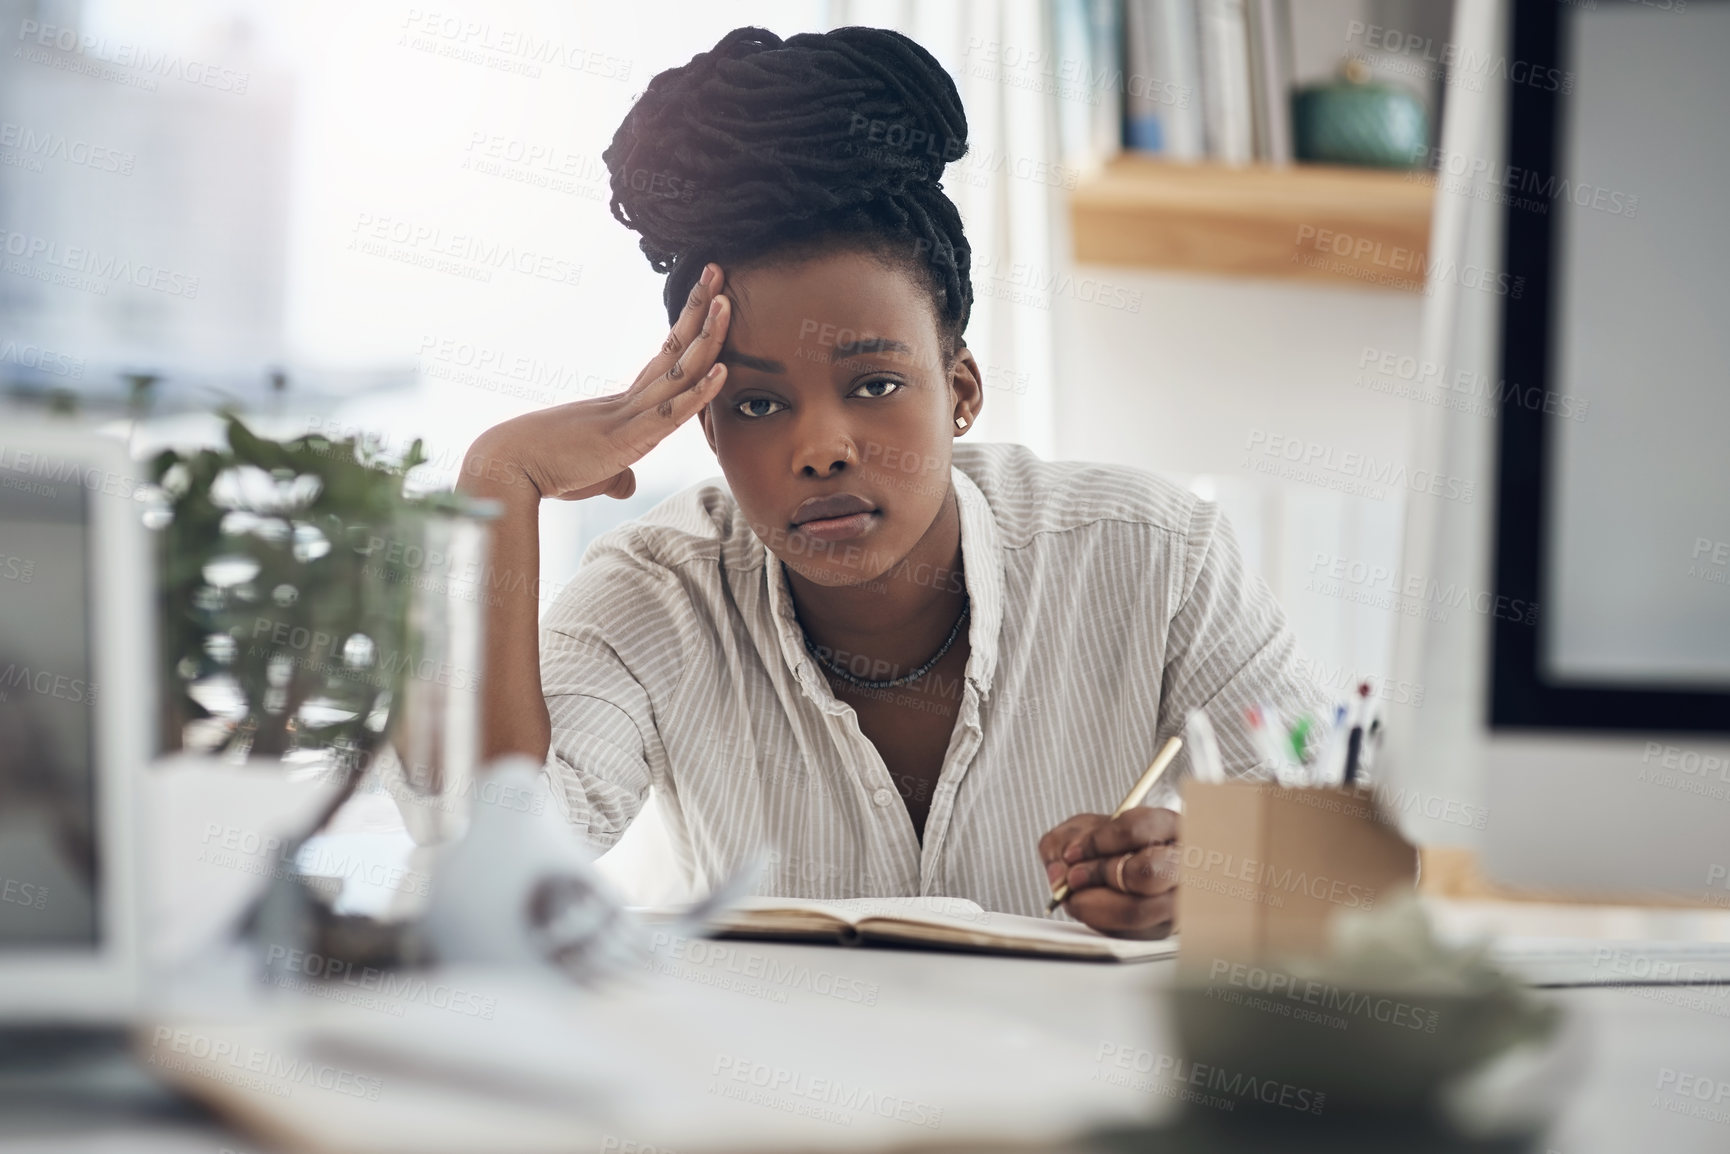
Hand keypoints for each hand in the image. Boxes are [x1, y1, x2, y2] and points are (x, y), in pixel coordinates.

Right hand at [459, 263, 731, 503]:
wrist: (505, 468)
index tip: (707, 296)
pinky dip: (697, 394)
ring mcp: (628, 418)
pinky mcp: (625, 441)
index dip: (689, 329)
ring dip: (706, 339)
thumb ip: (615, 475)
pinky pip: (668, 414)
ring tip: (725, 300)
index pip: (666, 360)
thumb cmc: (547, 469)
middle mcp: (629, 402)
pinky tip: (721, 371)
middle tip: (718, 271)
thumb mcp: (593, 474)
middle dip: (701, 312)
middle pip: (675, 350)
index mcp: (625, 405)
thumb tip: (625, 484)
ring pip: (677, 373)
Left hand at [1038, 808, 1179, 938]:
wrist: (1132, 865)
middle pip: (1146, 872)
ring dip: (1095, 905)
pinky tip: (1091, 910)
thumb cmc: (1113, 845)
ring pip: (1137, 910)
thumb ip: (1064, 841)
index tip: (1072, 853)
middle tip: (1074, 877)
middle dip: (1099, 875)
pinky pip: (1128, 934)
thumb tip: (1059, 874)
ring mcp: (1179, 901)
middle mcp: (1183, 864)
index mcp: (1169, 826)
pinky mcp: (1164, 929)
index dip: (1097, 843)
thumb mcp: (1086, 830)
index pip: (1136, 830)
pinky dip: (1100, 923)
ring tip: (1077, 897)